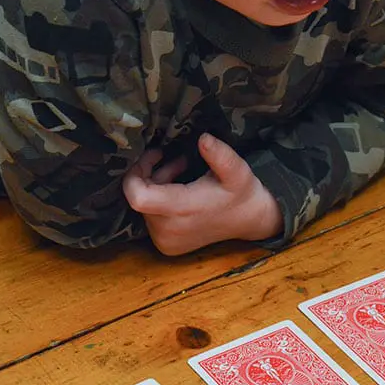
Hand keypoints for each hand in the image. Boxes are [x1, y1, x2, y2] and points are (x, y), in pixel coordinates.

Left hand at [123, 133, 282, 255]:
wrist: (250, 221)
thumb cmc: (242, 193)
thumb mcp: (237, 171)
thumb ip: (221, 155)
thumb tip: (204, 138)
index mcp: (183, 211)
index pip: (137, 197)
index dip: (135, 174)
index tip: (151, 157)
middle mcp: (169, 231)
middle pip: (141, 197)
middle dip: (152, 174)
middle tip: (177, 160)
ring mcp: (166, 242)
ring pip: (145, 207)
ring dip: (157, 186)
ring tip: (181, 171)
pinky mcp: (166, 246)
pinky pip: (150, 219)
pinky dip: (160, 202)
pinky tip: (179, 192)